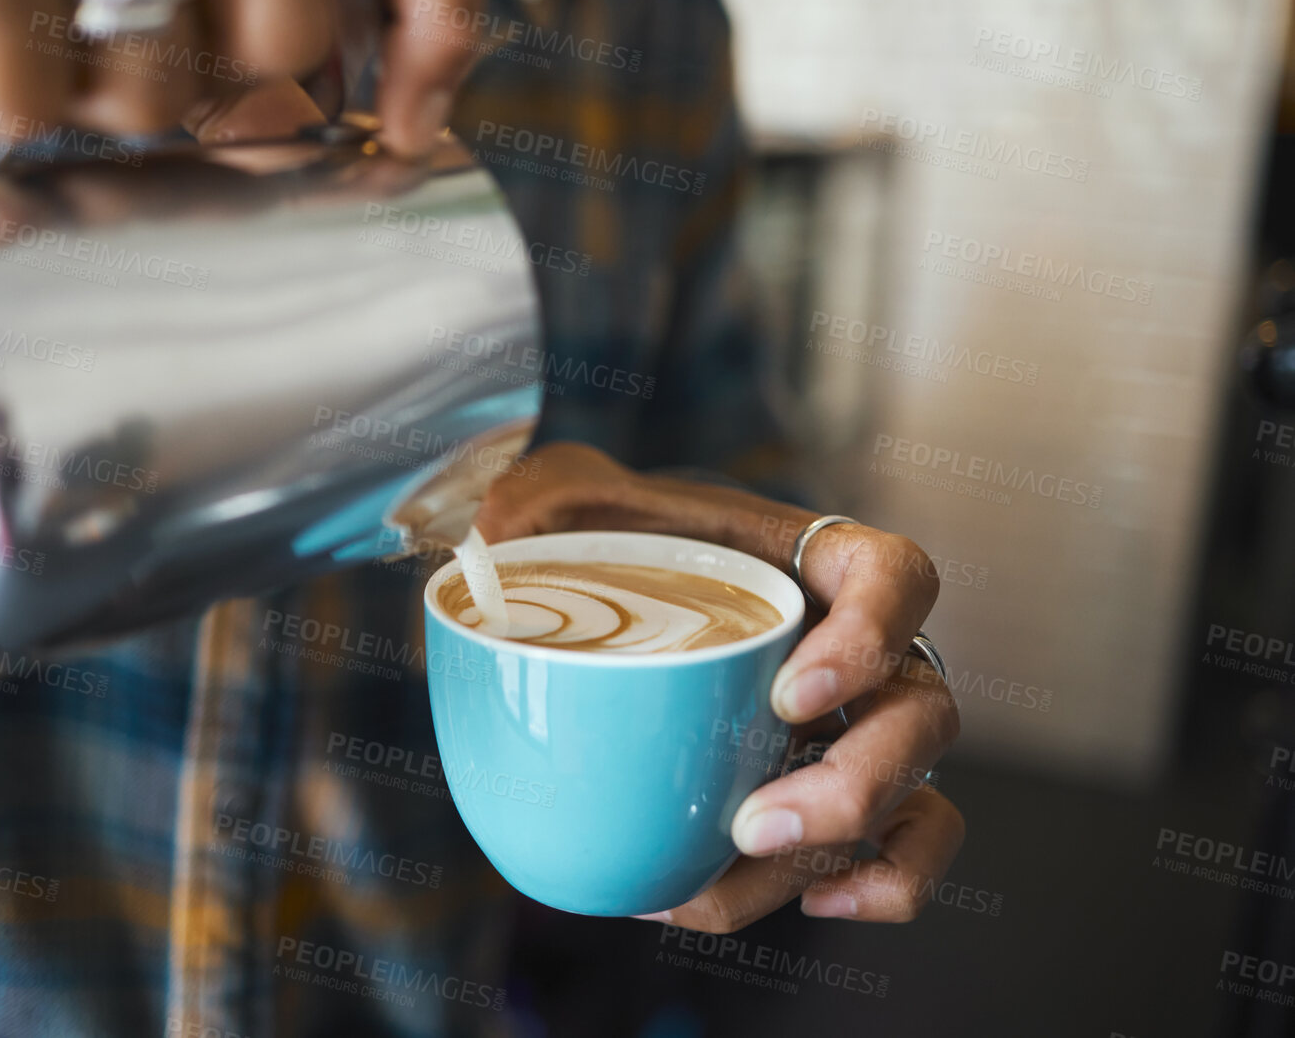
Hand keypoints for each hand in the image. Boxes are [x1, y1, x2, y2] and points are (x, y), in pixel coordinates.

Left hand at [475, 442, 964, 927]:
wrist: (594, 600)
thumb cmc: (595, 542)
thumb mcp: (556, 504)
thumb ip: (528, 509)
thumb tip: (484, 545)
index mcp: (806, 561)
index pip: (895, 576)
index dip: (871, 635)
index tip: (788, 694)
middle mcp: (855, 644)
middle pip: (921, 711)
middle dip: (853, 784)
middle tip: (749, 824)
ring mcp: (856, 722)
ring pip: (914, 793)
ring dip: (841, 852)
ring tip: (731, 882)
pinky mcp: (833, 790)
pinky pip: (903, 847)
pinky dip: (881, 884)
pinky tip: (807, 902)